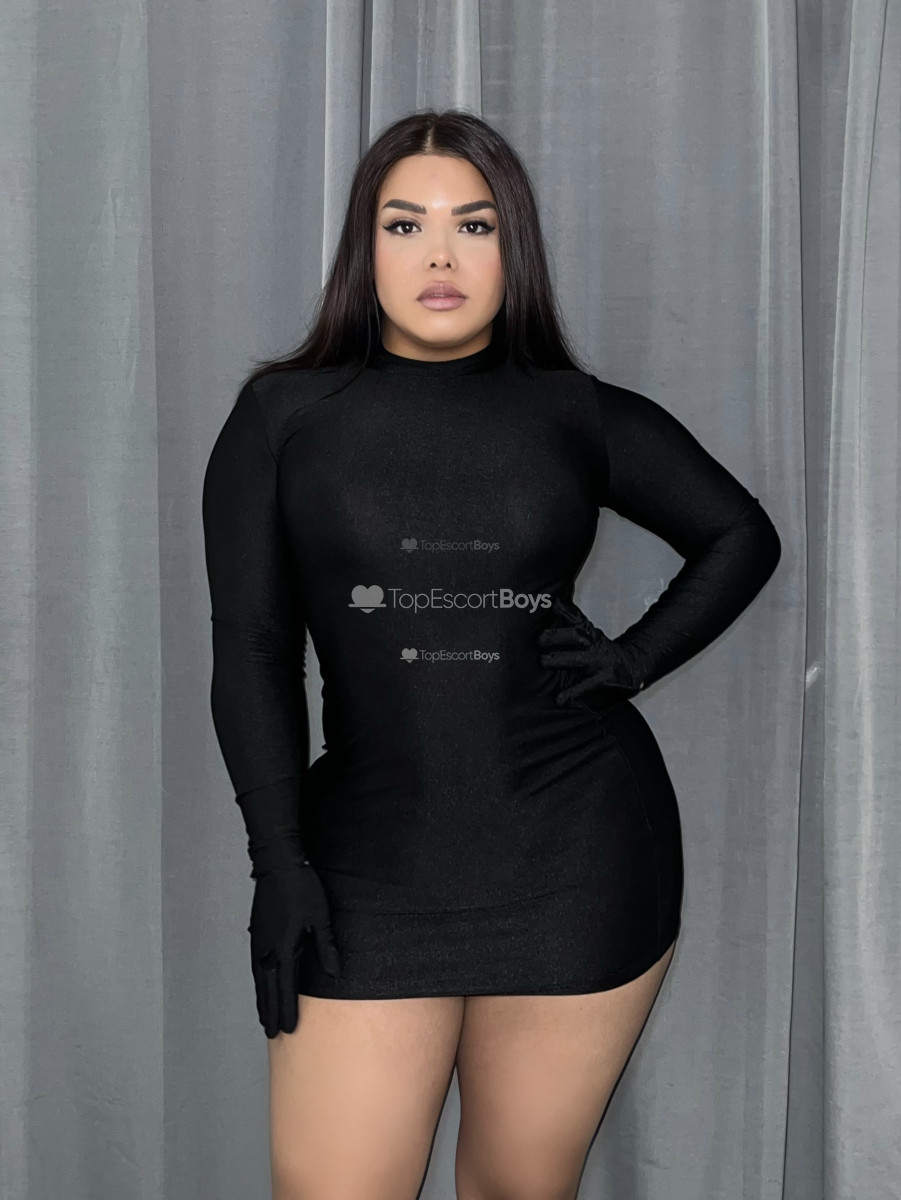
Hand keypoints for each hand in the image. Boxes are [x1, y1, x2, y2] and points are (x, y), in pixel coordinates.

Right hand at [247, 862, 340, 1037]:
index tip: (288, 1029)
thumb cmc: (302, 888)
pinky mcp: (257, 934)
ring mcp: (259, 942)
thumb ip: (326, 947)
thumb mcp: (320, 917)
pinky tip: (261, 986)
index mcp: (284, 948)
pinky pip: (256, 968)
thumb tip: (334, 973)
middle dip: (270, 1012)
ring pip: (259, 980)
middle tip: (271, 1033)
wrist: (278, 864)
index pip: (286, 988)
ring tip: (263, 1018)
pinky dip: (258, 983)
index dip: (287, 1010)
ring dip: (261, 1000)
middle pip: (267, 990)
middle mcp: (267, 950)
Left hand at [537, 595, 644, 711]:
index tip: (553, 604)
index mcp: (590, 633)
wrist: (632, 667)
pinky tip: (560, 698)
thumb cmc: (602, 653)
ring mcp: (599, 662)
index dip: (565, 611)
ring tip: (544, 661)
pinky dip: (571, 693)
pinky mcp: (603, 679)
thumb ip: (571, 623)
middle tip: (540, 640)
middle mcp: (594, 644)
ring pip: (578, 659)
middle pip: (576, 635)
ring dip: (560, 659)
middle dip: (557, 636)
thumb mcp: (589, 635)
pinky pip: (585, 686)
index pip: (577, 618)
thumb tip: (552, 605)